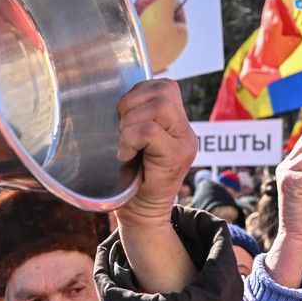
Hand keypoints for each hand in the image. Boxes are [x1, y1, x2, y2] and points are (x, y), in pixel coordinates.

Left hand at [115, 79, 197, 224]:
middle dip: (132, 104)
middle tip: (122, 131)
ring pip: (159, 107)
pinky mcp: (176, 157)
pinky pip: (150, 131)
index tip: (124, 118)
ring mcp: (185, 143)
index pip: (165, 86)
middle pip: (164, 90)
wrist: (141, 215)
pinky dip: (130, 139)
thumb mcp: (133, 140)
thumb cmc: (130, 178)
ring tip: (125, 144)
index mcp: (177, 122)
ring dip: (131, 122)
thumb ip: (137, 117)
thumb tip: (115, 95)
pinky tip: (126, 155)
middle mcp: (186, 131)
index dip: (138, 94)